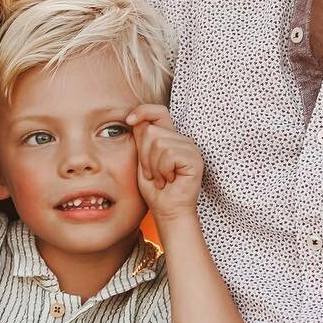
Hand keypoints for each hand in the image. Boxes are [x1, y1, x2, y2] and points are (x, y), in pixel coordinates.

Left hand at [127, 103, 204, 223]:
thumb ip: (140, 140)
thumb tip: (134, 118)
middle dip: (144, 155)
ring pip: (158, 143)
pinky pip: (169, 155)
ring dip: (153, 166)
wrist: (167, 211)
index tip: (128, 120)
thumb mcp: (141, 160)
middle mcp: (181, 139)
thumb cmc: (155, 189)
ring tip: (161, 178)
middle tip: (152, 173)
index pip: (157, 111)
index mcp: (169, 137)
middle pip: (151, 130)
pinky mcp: (194, 159)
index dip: (142, 111)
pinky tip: (170, 180)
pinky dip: (163, 170)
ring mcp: (190, 148)